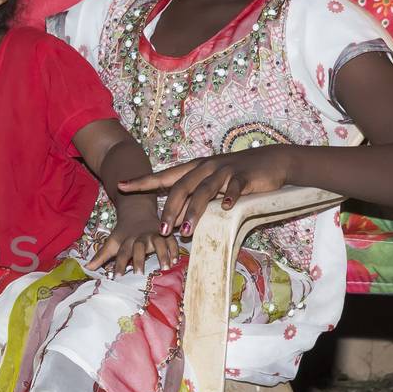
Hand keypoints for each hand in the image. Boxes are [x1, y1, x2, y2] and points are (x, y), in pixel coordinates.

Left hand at [85, 213, 178, 274]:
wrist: (138, 213)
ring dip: (163, 254)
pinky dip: (175, 250)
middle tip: (139, 273)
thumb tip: (87, 268)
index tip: (117, 277)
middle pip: (139, 248)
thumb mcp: (112, 242)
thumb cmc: (124, 233)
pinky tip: (177, 261)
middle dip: (138, 259)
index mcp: (127, 240)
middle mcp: (141, 238)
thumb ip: (101, 256)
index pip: (121, 253)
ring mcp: (155, 235)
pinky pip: (173, 241)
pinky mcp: (167, 234)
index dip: (118, 264)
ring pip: (159, 243)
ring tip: (165, 267)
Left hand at [118, 147, 292, 236]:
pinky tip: (225, 208)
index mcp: (195, 168)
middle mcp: (206, 167)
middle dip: (170, 210)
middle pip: (182, 187)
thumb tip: (173, 218)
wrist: (271, 161)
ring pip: (204, 190)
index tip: (121, 185)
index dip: (142, 181)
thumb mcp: (212, 183)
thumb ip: (193, 196)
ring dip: (193, 211)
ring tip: (185, 230)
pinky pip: (234, 187)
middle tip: (162, 230)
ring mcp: (225, 170)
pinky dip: (229, 196)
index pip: (164, 176)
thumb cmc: (236, 175)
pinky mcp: (244, 176)